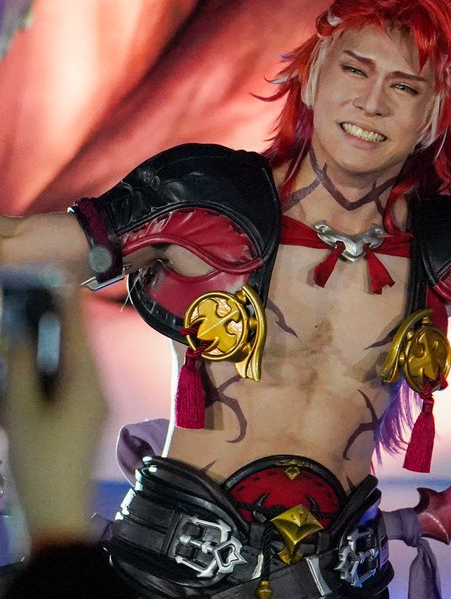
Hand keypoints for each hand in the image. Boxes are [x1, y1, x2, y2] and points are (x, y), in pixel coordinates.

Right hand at [0, 286, 106, 545]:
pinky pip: (72, 380)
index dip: (67, 300)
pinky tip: (37, 363)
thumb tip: (18, 330)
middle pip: (78, 342)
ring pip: (75, 361)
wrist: (58, 510)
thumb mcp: (21, 411)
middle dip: (59, 319)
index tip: (58, 274)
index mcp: (87, 380)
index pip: (77, 329)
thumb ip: (21, 366)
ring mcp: (93, 403)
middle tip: (39, 296)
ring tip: (36, 322)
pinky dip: (55, 366)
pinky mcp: (85, 417)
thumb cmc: (40, 460)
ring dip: (56, 342)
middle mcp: (97, 386)